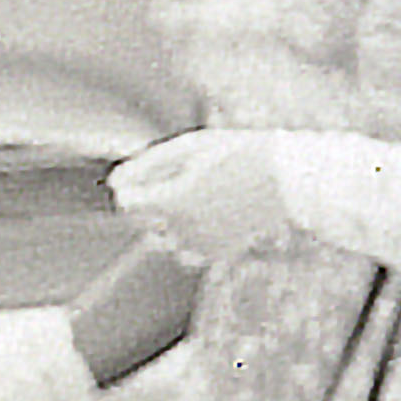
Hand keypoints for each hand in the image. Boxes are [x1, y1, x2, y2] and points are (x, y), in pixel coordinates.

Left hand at [110, 130, 400, 267]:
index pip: (127, 204)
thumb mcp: (188, 148)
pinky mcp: (219, 252)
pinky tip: (208, 213)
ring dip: (168, 222)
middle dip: (151, 202)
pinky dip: (190, 235)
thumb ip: (146, 165)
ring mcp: (202, 244)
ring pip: (165, 240)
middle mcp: (184, 229)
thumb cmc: (238, 153)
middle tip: (178, 178)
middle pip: (143, 223)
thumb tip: (114, 182)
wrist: (287, 179)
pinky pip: (189, 251)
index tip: (140, 176)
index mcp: (173, 200)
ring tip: (194, 196)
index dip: (129, 188)